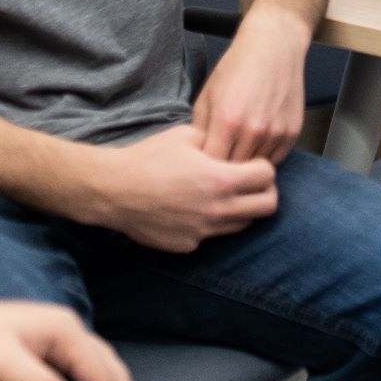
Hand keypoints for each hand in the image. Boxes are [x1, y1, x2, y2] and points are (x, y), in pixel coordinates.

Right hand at [87, 123, 277, 252]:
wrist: (113, 190)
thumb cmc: (149, 157)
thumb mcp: (187, 135)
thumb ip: (217, 140)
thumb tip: (232, 143)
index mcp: (220, 179)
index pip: (268, 176)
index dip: (263, 166)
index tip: (252, 164)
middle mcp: (217, 209)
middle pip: (267, 207)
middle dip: (265, 192)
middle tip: (251, 183)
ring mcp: (203, 231)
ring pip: (243, 224)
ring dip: (241, 209)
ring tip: (224, 195)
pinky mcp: (188, 245)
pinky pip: (213, 235)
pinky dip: (213, 223)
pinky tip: (195, 208)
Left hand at [193, 11, 308, 163]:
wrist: (273, 47)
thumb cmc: (236, 68)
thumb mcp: (207, 95)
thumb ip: (200, 129)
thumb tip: (197, 157)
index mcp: (227, 122)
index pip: (212, 165)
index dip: (205, 168)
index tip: (203, 166)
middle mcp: (253, 130)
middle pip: (234, 171)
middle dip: (224, 171)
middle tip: (220, 163)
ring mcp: (276, 133)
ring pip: (256, 168)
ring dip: (246, 164)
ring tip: (238, 152)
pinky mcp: (292, 132)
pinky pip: (275, 159)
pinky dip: (265, 157)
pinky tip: (256, 144)